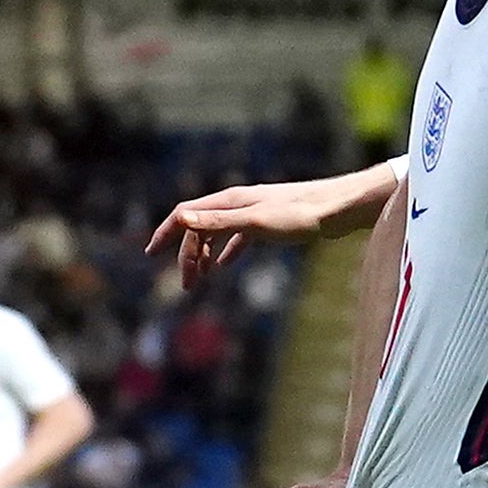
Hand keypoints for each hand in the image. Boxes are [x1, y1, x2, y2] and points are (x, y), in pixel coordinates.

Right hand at [151, 179, 358, 283]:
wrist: (337, 210)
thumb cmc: (299, 215)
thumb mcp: (255, 223)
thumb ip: (219, 222)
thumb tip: (182, 219)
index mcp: (230, 201)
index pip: (186, 213)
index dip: (166, 232)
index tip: (151, 253)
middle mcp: (238, 204)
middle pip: (200, 227)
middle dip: (187, 255)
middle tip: (187, 285)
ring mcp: (253, 213)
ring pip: (217, 233)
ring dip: (203, 255)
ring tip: (199, 279)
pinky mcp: (268, 224)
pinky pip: (236, 238)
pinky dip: (225, 252)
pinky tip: (223, 266)